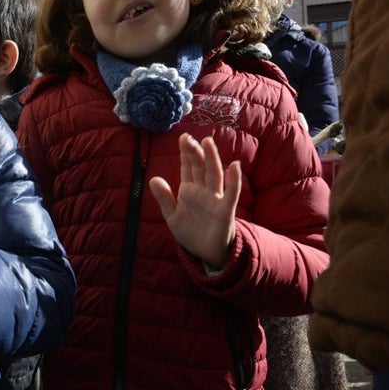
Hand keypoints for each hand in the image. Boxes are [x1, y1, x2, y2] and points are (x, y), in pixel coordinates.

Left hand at [148, 133, 239, 267]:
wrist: (204, 252)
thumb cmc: (190, 231)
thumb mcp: (172, 215)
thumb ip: (164, 198)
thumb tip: (153, 179)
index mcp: (189, 190)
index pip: (188, 167)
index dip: (185, 153)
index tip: (183, 137)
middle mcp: (203, 190)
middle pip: (200, 167)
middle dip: (194, 153)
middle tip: (188, 138)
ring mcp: (215, 199)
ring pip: (214, 175)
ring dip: (212, 159)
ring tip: (207, 143)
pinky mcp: (225, 210)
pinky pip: (231, 193)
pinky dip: (234, 181)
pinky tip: (235, 166)